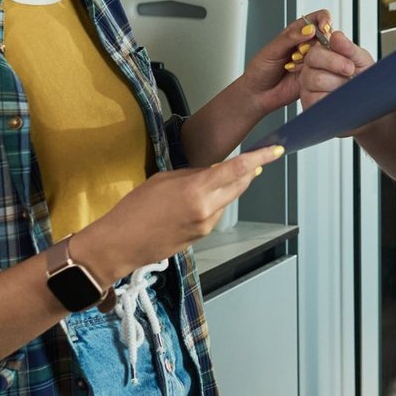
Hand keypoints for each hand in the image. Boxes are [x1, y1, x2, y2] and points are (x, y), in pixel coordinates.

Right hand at [78, 144, 283, 284]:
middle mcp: (207, 209)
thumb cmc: (134, 209)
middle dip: (248, 172)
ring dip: (228, 188)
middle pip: (240, 186)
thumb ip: (193, 174)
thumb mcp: (163, 180)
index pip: (237, 170)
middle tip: (253, 160)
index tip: (276, 150)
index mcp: (197, 190)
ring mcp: (206, 225)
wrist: (120, 244)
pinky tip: (197, 199)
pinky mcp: (201, 236)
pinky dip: (215, 202)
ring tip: (208, 179)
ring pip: (228, 200)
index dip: (260, 158)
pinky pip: (216, 213)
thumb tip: (213, 171)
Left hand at [241, 9, 333, 117]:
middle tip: (299, 51)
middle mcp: (307, 44)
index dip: (324, 20)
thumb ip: (291, 38)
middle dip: (314, 44)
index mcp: (297, 31)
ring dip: (311, 58)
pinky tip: (296, 72)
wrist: (258, 92)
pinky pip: (323, 70)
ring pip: (326, 53)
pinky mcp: (315, 74)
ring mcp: (313, 60)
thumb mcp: (272, 49)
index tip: (323, 28)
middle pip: (326, 36)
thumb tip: (309, 29)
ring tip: (292, 63)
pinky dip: (311, 70)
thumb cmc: (260, 69)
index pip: (319, 18)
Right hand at [297, 28, 374, 110]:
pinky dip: (334, 99)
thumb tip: (336, 36)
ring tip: (347, 88)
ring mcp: (308, 89)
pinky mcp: (309, 105)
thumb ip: (348, 48)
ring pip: (316, 80)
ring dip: (338, 84)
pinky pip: (316, 99)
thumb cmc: (364, 81)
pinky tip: (341, 100)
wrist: (370, 103)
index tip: (350, 64)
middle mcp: (311, 71)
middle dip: (335, 66)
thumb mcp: (361, 61)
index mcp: (322, 57)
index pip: (315, 50)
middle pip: (312, 61)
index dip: (332, 57)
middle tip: (350, 73)